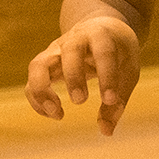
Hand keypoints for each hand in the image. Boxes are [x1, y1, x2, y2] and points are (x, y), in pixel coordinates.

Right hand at [24, 15, 143, 134]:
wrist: (100, 27)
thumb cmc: (118, 52)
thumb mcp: (128, 71)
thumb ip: (118, 100)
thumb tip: (106, 132)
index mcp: (101, 35)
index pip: (103, 52)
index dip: (106, 75)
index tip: (110, 100)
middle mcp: (75, 39)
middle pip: (69, 51)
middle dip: (73, 76)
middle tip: (81, 101)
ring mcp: (55, 51)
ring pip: (38, 65)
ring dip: (43, 90)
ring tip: (57, 114)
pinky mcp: (44, 64)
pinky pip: (31, 81)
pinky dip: (37, 100)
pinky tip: (54, 115)